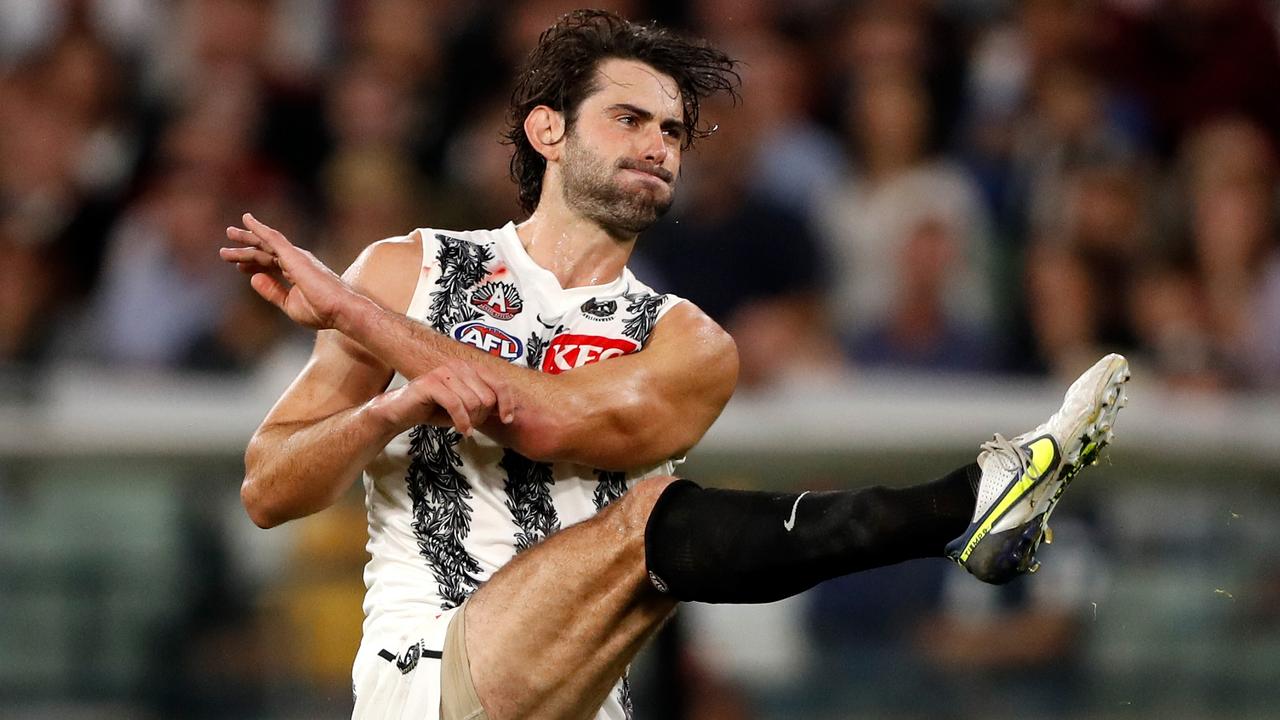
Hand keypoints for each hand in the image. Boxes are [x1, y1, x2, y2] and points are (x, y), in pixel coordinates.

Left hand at [219, 213, 350, 329]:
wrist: (340, 310)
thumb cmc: (321, 311)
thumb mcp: (289, 304)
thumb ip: (272, 291)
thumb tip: (253, 279)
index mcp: (296, 273)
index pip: (270, 264)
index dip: (253, 265)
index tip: (240, 268)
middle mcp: (296, 260)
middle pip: (265, 251)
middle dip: (246, 249)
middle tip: (226, 249)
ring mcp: (295, 256)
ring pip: (266, 244)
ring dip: (247, 238)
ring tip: (229, 232)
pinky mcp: (294, 255)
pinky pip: (273, 238)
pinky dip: (259, 228)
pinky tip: (247, 221)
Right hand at [371, 359, 515, 435]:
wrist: (402, 412)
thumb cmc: (435, 409)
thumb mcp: (466, 407)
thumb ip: (485, 405)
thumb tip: (508, 411)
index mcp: (470, 368)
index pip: (499, 383)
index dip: (507, 403)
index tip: (507, 420)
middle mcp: (459, 366)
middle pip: (487, 397)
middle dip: (482, 416)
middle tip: (470, 423)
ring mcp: (444, 372)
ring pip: (473, 402)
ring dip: (470, 420)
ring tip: (462, 425)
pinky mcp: (431, 383)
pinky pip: (456, 405)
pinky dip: (462, 422)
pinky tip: (462, 430)